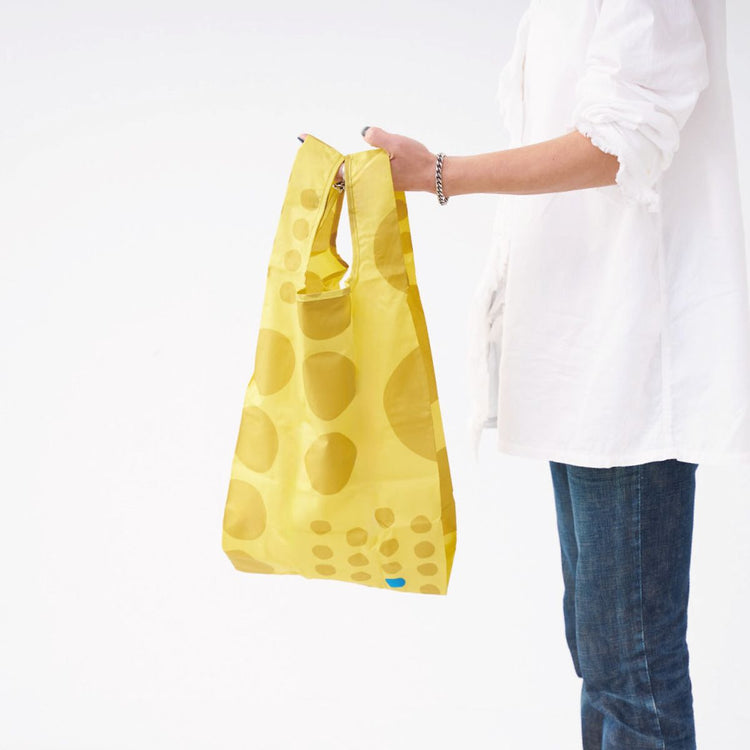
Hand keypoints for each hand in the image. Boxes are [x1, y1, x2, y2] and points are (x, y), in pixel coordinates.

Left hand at [297, 127, 435, 192]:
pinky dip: (348, 167)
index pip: (337, 163)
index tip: (301, 138)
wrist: (433, 175)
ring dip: (333, 164)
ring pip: (347, 173)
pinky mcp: (378, 180)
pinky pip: (357, 173)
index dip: (319, 151)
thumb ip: (378, 137)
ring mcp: (371, 181)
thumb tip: (364, 133)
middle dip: (321, 159)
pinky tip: (343, 163)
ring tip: (318, 153)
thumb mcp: (396, 143)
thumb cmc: (416, 159)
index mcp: (366, 172)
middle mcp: (366, 180)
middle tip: (302, 142)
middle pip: (337, 170)